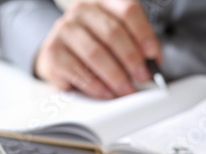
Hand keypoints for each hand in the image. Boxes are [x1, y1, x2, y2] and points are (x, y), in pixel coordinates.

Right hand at [35, 0, 160, 98]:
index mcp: (103, 3)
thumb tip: (152, 65)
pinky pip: (79, 71)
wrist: (60, 57)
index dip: (144, 34)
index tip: (153, 55)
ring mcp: (64, 29)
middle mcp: (82, 10)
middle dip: (132, 59)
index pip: (128, 10)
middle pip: (113, 32)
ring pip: (96, 53)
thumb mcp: (116, 41)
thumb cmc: (94, 49)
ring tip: (127, 90)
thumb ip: (135, 47)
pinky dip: (97, 86)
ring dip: (116, 76)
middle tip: (143, 77)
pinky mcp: (52, 52)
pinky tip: (108, 93)